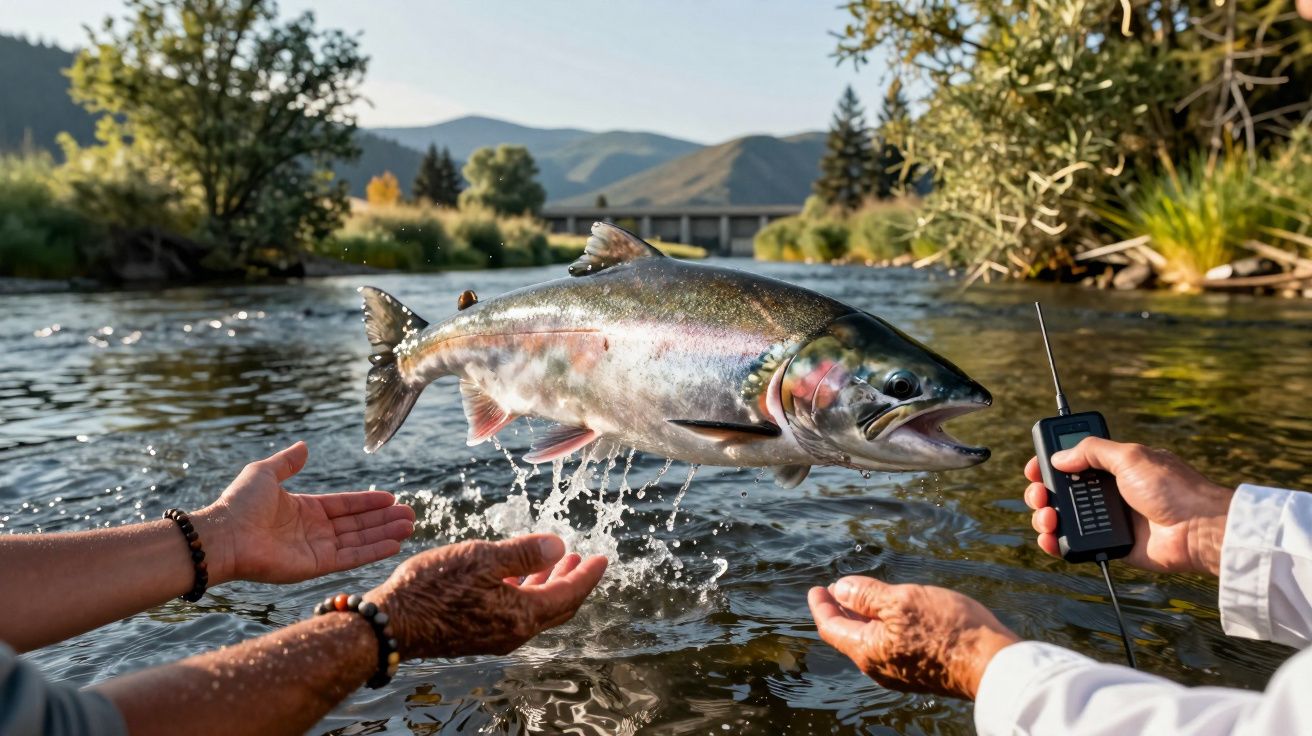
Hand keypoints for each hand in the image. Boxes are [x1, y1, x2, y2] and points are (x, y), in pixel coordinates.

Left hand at [193, 442, 415, 584]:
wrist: (224, 535)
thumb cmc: (240, 504)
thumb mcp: (264, 473)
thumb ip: (287, 462)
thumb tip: (304, 447)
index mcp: (304, 509)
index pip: (344, 506)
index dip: (367, 502)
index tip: (390, 498)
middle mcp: (314, 531)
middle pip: (357, 524)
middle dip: (384, 519)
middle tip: (410, 514)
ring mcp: (316, 549)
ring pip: (359, 540)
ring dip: (385, 533)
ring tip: (410, 525)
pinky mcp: (316, 566)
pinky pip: (351, 557)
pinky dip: (373, 551)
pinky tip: (394, 543)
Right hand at [368, 534, 606, 659]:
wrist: (392, 624)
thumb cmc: (433, 588)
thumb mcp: (482, 558)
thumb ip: (524, 553)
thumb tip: (560, 546)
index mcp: (521, 614)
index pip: (569, 594)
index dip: (588, 575)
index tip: (603, 558)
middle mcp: (513, 631)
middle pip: (557, 607)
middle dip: (573, 580)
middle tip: (583, 558)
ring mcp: (495, 635)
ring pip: (536, 610)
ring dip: (549, 584)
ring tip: (557, 560)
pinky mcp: (478, 634)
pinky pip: (516, 613)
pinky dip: (527, 592)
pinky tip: (518, 575)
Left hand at [808, 576, 1019, 699]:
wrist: (993, 664)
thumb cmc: (947, 629)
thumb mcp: (901, 601)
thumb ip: (866, 596)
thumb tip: (840, 590)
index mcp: (867, 651)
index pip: (831, 628)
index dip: (822, 606)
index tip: (817, 589)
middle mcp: (879, 667)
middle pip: (849, 636)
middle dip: (841, 611)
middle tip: (836, 591)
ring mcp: (900, 672)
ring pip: (871, 641)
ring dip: (863, 618)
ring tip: (861, 598)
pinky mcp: (921, 670)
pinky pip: (891, 646)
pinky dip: (883, 627)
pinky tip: (893, 614)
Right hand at [1024, 438, 1232, 575]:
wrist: (1199, 530)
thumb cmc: (1174, 489)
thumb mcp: (1130, 456)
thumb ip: (1092, 451)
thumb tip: (1060, 456)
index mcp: (1114, 467)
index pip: (1072, 462)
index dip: (1050, 464)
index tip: (1035, 469)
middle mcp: (1108, 492)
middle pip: (1061, 491)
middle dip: (1042, 493)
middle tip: (1040, 496)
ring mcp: (1108, 520)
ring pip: (1063, 518)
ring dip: (1045, 517)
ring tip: (1048, 518)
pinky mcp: (1110, 545)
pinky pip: (1075, 545)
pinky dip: (1057, 543)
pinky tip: (1051, 538)